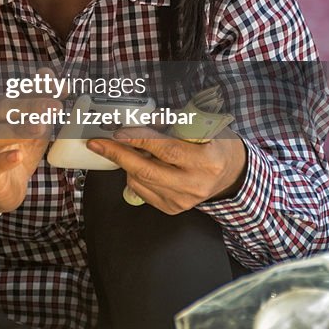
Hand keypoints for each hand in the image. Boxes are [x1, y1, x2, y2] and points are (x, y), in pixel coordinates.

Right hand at [0, 73, 62, 225]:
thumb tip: (64, 85)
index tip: (59, 86)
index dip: (38, 87)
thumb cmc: (17, 149)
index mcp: (2, 109)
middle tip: (55, 106)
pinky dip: (4, 159)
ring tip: (40, 128)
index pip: (18, 92)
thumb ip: (46, 107)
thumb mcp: (34, 126)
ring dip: (19, 129)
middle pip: (5, 108)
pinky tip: (18, 156)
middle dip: (30, 105)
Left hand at [86, 129, 247, 213]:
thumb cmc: (215, 144)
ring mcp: (184, 200)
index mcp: (206, 161)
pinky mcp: (173, 208)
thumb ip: (172, 124)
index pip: (166, 149)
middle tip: (98, 143)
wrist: (230, 173)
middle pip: (147, 171)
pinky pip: (143, 192)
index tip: (118, 131)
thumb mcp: (202, 127)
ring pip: (141, 182)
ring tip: (123, 148)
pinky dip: (134, 175)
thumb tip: (138, 120)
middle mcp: (195, 184)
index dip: (139, 139)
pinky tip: (137, 163)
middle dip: (118, 155)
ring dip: (126, 163)